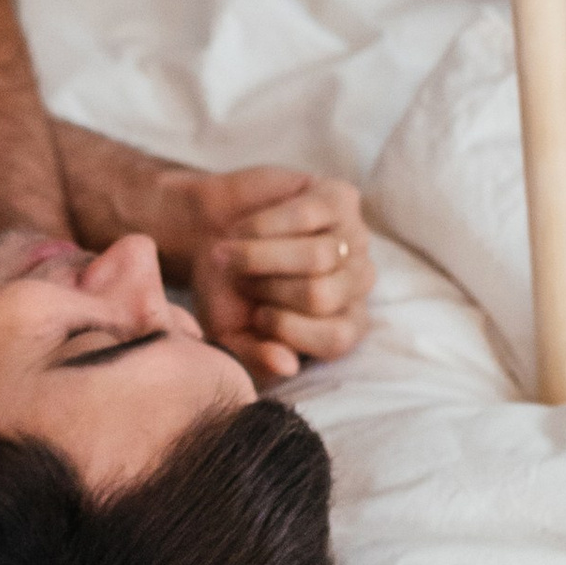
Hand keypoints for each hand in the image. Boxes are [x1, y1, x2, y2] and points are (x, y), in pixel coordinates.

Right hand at [159, 168, 372, 379]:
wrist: (207, 231)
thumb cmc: (226, 289)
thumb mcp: (230, 334)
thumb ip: (256, 358)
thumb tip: (288, 366)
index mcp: (344, 324)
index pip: (336, 340)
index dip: (285, 329)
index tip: (256, 316)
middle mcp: (359, 282)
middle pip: (321, 295)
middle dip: (267, 289)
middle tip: (242, 281)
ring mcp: (354, 237)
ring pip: (317, 256)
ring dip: (258, 256)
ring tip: (235, 254)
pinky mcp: (339, 198)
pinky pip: (306, 216)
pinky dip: (260, 226)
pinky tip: (243, 228)